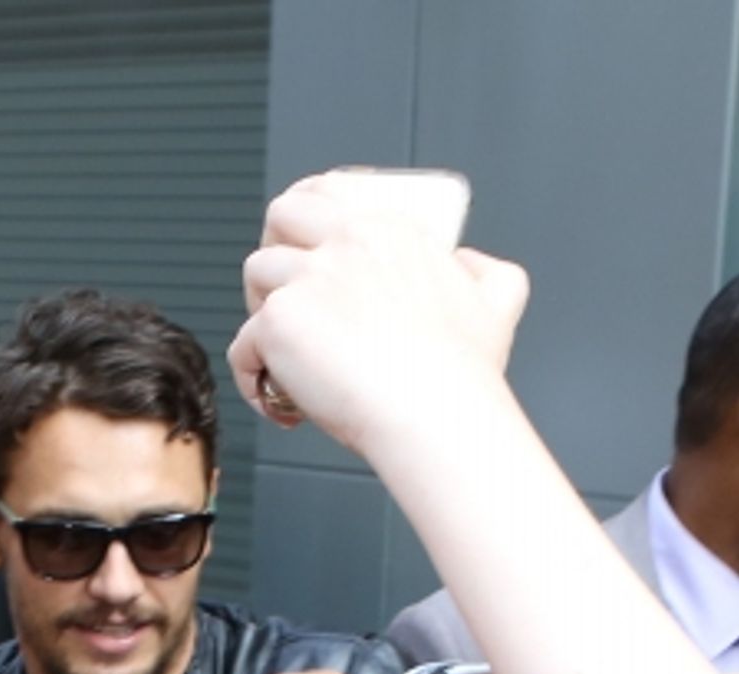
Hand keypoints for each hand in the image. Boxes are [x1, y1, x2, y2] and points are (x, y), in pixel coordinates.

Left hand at [227, 174, 528, 458]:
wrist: (436, 415)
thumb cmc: (461, 374)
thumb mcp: (497, 304)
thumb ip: (489, 273)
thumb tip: (471, 262)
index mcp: (387, 231)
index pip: (327, 193)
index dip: (305, 214)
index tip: (300, 242)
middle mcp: (343, 243)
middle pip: (280, 215)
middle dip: (272, 247)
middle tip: (283, 296)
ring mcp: (306, 279)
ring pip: (255, 276)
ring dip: (260, 313)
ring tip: (283, 355)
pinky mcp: (277, 322)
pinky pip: (241, 345)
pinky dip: (250, 376)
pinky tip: (278, 402)